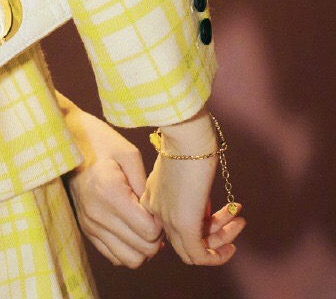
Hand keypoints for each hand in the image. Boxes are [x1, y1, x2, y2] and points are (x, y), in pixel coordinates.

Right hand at [59, 97, 162, 267]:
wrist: (65, 140)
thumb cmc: (100, 141)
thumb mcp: (129, 154)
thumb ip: (145, 188)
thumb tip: (158, 220)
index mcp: (109, 193)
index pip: (149, 231)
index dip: (159, 222)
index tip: (154, 206)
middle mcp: (96, 214)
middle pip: (142, 250)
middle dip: (155, 237)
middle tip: (152, 217)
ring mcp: (89, 224)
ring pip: (130, 260)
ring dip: (142, 247)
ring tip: (142, 225)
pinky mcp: (86, 229)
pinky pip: (114, 257)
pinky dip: (127, 248)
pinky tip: (129, 229)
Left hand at [141, 112, 246, 265]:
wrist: (187, 136)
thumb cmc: (187, 143)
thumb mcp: (183, 171)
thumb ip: (186, 191)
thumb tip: (201, 206)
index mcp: (152, 198)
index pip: (173, 227)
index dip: (200, 225)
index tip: (219, 214)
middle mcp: (156, 212)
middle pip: (184, 241)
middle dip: (214, 233)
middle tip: (234, 220)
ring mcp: (169, 220)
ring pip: (194, 250)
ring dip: (222, 240)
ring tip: (239, 221)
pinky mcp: (185, 225)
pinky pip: (200, 256)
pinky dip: (217, 256)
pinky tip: (232, 245)